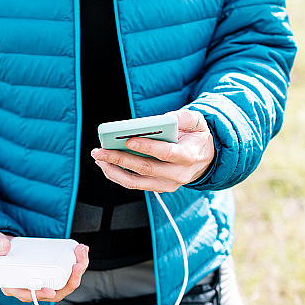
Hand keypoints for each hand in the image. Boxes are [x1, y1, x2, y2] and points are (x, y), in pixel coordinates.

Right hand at [0, 230, 89, 302]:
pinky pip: (65, 273)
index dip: (40, 295)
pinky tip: (81, 251)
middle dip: (70, 281)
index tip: (51, 291)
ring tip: (82, 253)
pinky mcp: (49, 271)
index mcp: (12, 286)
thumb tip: (4, 247)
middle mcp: (29, 286)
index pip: (28, 295)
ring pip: (63, 283)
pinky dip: (75, 263)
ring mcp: (41, 280)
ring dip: (77, 271)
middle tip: (78, 265)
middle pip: (54, 292)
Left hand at [90, 109, 214, 192]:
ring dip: (114, 171)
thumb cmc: (197, 138)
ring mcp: (168, 184)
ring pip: (137, 182)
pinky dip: (118, 176)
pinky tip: (106, 164)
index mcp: (189, 156)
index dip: (147, 148)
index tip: (128, 140)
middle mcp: (178, 174)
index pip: (166, 154)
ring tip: (99, 158)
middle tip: (100, 151)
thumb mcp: (199, 122)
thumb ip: (185, 117)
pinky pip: (135, 185)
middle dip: (120, 159)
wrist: (206, 159)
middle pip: (146, 169)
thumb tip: (165, 118)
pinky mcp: (158, 188)